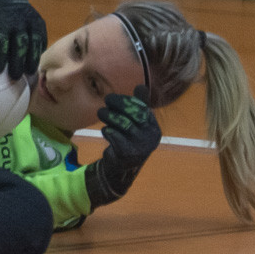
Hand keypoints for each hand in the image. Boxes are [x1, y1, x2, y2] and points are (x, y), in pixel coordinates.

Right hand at [0, 0, 45, 79]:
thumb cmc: (17, 13)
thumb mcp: (31, 20)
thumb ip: (34, 39)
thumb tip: (34, 67)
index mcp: (34, 22)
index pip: (37, 42)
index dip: (33, 58)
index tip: (29, 72)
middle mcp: (19, 21)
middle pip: (20, 44)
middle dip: (17, 61)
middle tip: (13, 76)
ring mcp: (2, 19)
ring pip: (1, 40)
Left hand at [85, 87, 159, 206]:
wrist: (121, 168)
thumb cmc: (128, 141)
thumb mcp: (135, 124)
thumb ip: (139, 105)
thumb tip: (141, 86)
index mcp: (154, 129)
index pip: (142, 109)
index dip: (127, 101)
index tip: (112, 98)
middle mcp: (151, 138)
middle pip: (135, 114)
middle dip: (119, 105)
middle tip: (106, 100)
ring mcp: (141, 147)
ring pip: (124, 124)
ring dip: (110, 116)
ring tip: (100, 112)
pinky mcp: (128, 154)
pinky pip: (116, 137)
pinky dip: (108, 131)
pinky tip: (105, 130)